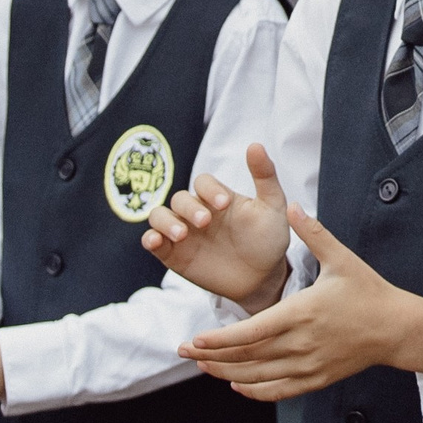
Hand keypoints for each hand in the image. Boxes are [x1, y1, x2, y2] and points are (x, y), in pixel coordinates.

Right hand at [143, 144, 295, 313]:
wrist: (262, 278)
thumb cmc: (268, 239)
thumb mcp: (272, 207)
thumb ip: (265, 176)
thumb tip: (255, 145)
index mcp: (217, 197)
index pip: (203, 182)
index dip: (209, 189)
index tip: (224, 204)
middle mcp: (197, 211)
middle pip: (179, 199)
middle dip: (189, 208)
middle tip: (205, 222)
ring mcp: (183, 233)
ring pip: (159, 216)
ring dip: (166, 222)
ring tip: (182, 234)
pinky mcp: (174, 255)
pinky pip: (153, 242)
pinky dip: (150, 239)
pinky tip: (156, 242)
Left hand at [178, 204, 422, 400]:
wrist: (396, 328)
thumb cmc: (368, 291)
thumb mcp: (341, 258)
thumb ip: (313, 233)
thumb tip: (291, 206)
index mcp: (302, 313)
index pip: (251, 332)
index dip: (220, 338)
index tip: (196, 337)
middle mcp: (301, 344)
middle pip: (246, 356)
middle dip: (212, 355)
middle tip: (184, 350)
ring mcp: (308, 365)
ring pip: (257, 376)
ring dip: (226, 373)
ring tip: (202, 365)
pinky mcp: (316, 379)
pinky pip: (278, 390)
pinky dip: (254, 390)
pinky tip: (237, 384)